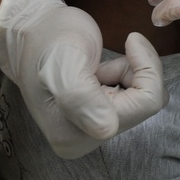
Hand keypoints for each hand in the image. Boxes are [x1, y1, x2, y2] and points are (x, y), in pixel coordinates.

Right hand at [0, 0, 167, 158]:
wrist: (32, 36)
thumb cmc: (48, 39)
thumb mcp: (62, 59)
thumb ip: (78, 95)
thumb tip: (107, 131)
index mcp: (72, 134)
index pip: (145, 104)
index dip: (146, 67)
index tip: (130, 39)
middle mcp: (83, 142)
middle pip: (146, 104)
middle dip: (135, 72)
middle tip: (104, 59)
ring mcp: (91, 134)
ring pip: (144, 100)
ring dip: (129, 74)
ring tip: (97, 68)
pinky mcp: (99, 123)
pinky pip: (136, 99)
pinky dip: (126, 78)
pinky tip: (99, 73)